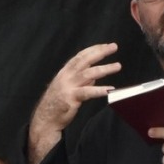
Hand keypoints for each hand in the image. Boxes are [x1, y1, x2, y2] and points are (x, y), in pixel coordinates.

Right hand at [27, 44, 121, 163]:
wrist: (45, 119)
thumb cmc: (57, 104)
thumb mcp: (68, 87)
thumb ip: (81, 80)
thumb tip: (95, 75)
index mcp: (65, 72)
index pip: (80, 56)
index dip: (94, 49)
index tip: (106, 45)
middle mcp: (66, 76)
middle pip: (85, 60)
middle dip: (100, 52)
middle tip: (113, 47)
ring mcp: (68, 87)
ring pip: (88, 74)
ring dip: (104, 69)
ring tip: (117, 66)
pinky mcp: (71, 98)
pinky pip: (87, 92)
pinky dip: (99, 90)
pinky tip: (109, 89)